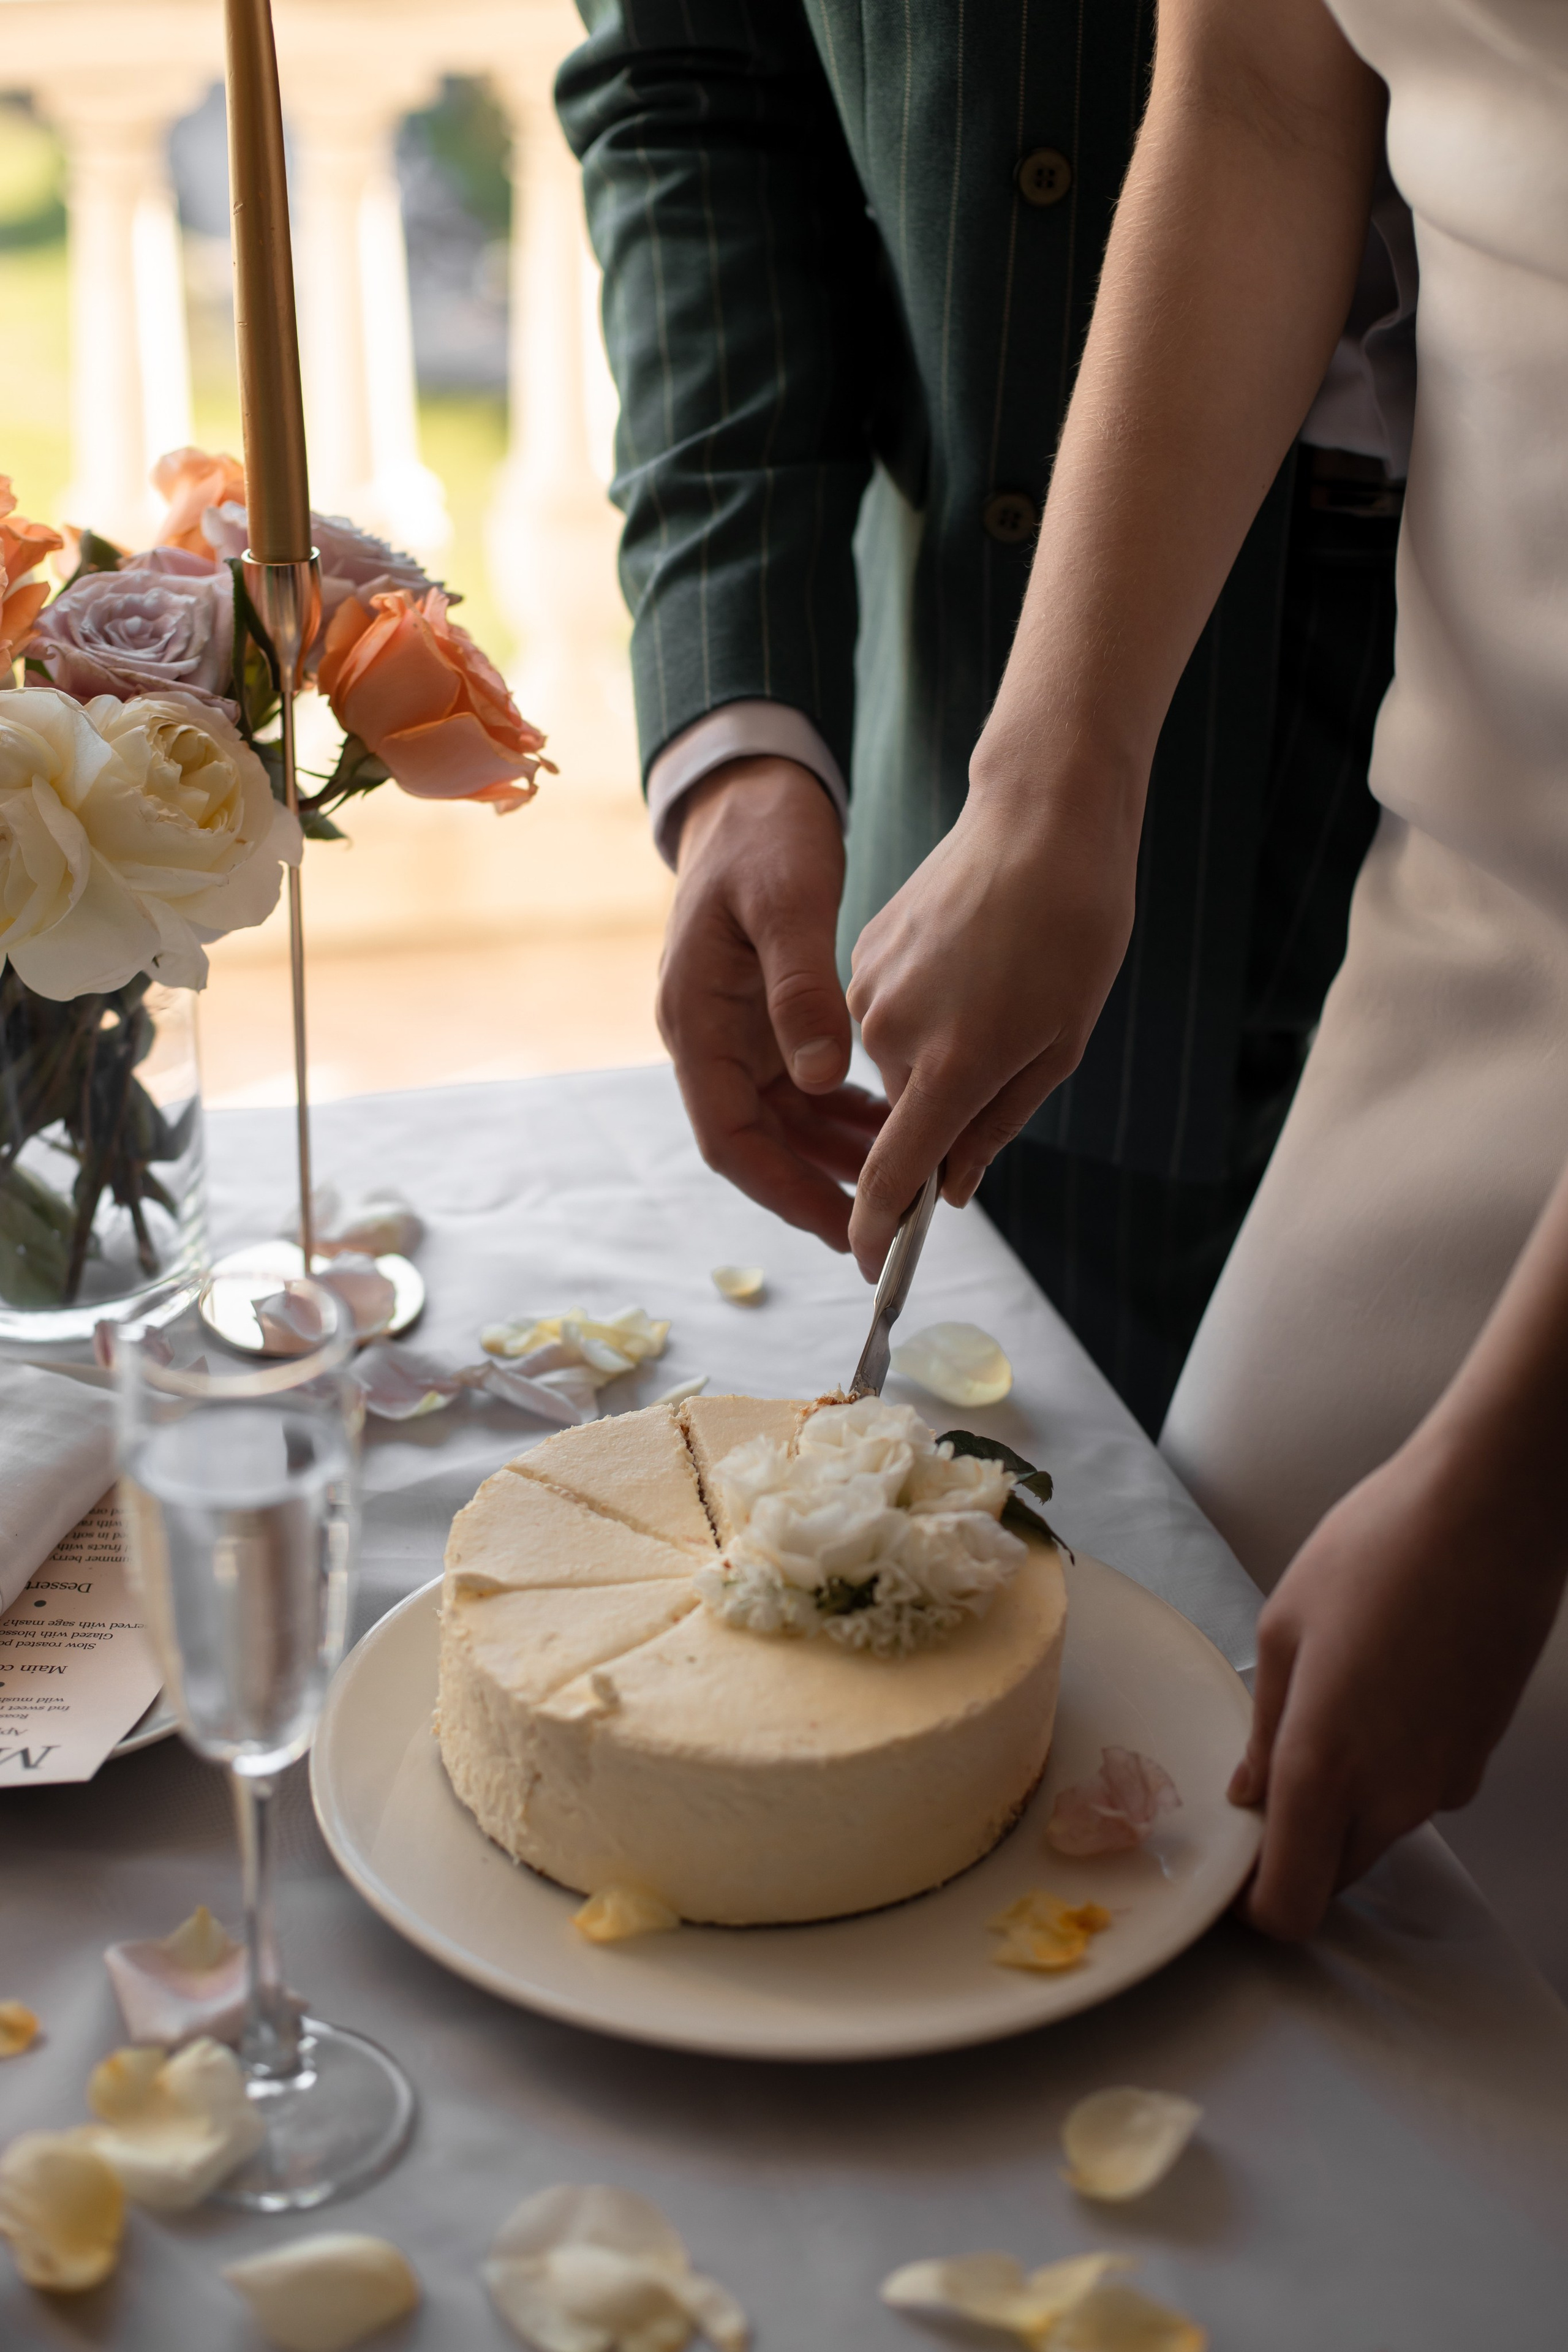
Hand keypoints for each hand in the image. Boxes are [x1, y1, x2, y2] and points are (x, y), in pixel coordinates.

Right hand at [658, 756, 885, 1251]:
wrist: (754, 789)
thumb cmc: (762, 836)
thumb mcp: (784, 902)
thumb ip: (799, 989)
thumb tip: (819, 1077)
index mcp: (695, 1021)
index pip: (731, 1138)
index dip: (784, 1190)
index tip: (844, 1224)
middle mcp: (709, 1038)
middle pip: (760, 1143)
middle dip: (820, 1186)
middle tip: (891, 1220)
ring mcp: (737, 1031)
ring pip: (787, 1120)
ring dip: (841, 1151)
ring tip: (908, 1172)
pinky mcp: (766, 1018)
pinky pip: (804, 1086)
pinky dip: (846, 1110)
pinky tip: (898, 1118)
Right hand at [843, 766, 1139, 1276]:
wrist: (1042, 817)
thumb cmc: (1073, 929)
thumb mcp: (1058, 1045)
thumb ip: (995, 1125)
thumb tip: (952, 1182)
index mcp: (949, 1067)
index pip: (889, 1177)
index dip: (877, 1231)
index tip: (874, 1268)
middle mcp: (893, 1037)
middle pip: (902, 1116)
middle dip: (940, 1114)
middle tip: (1011, 1052)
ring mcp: (870, 993)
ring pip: (894, 1065)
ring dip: (934, 1057)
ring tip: (997, 992)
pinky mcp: (862, 956)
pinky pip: (885, 1015)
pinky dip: (922, 1012)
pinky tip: (970, 963)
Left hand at [1230, 1431, 1567, 1938]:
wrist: (1490, 1512)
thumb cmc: (1377, 1553)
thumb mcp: (1285, 1628)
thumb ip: (1266, 1728)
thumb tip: (1252, 1790)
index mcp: (1324, 1768)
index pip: (1290, 1906)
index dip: (1253, 1905)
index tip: (1228, 1871)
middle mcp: (1391, 1796)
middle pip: (1331, 1877)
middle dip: (1291, 1855)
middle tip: (1260, 1786)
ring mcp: (1444, 1782)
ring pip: (1374, 1834)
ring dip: (1338, 1806)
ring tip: (1320, 1711)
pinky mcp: (1478, 1756)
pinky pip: (1416, 1792)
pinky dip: (1386, 1770)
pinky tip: (1376, 1693)